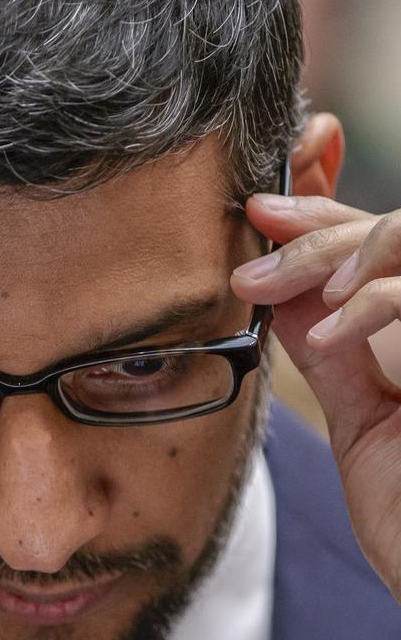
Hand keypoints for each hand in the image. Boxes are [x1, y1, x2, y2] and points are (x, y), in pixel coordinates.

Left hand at [232, 192, 400, 601]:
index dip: (324, 220)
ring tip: (268, 283)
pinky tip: (326, 327)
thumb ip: (337, 357)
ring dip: (336, 250)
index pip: (383, 248)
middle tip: (252, 236)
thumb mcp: (365, 423)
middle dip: (317, 226)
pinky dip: (374, 301)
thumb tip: (286, 297)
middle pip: (397, 230)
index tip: (261, 215)